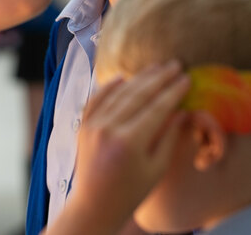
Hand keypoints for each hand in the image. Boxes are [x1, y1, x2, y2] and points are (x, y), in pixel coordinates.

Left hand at [65, 62, 190, 231]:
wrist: (95, 203)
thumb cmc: (131, 191)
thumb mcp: (157, 168)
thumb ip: (168, 137)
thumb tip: (180, 110)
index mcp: (129, 142)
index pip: (156, 108)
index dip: (172, 92)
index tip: (185, 78)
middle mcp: (108, 128)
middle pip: (137, 95)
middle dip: (158, 78)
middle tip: (174, 65)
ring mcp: (92, 125)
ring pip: (117, 94)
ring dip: (137, 78)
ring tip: (155, 68)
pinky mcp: (82, 125)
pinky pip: (95, 99)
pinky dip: (108, 87)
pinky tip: (121, 77)